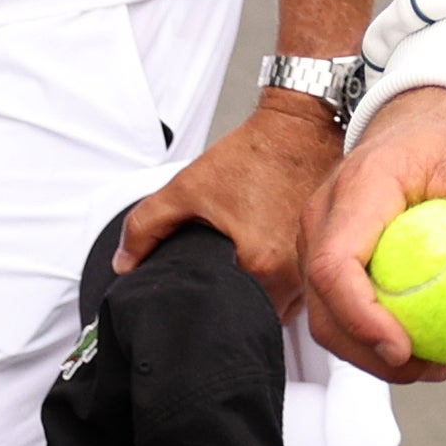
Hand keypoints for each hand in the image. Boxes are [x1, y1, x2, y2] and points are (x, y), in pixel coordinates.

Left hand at [121, 91, 347, 319]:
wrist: (299, 129)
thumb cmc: (256, 154)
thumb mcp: (188, 187)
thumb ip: (146, 227)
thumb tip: (125, 262)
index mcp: (260, 265)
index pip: (227, 316)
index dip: (206, 306)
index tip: (200, 291)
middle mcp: (291, 273)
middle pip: (255, 315)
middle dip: (233, 303)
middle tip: (218, 276)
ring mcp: (309, 266)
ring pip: (280, 307)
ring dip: (260, 296)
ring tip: (243, 266)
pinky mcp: (319, 258)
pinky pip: (297, 290)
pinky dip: (279, 282)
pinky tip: (266, 258)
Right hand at [304, 85, 445, 384]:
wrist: (420, 118)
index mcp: (357, 189)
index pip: (334, 263)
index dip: (358, 315)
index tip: (403, 348)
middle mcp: (322, 215)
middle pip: (323, 302)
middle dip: (365, 350)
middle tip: (428, 370)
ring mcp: (318, 238)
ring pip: (326, 313)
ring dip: (369, 352)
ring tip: (433, 367)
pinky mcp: (328, 255)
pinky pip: (342, 304)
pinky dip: (374, 333)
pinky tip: (426, 348)